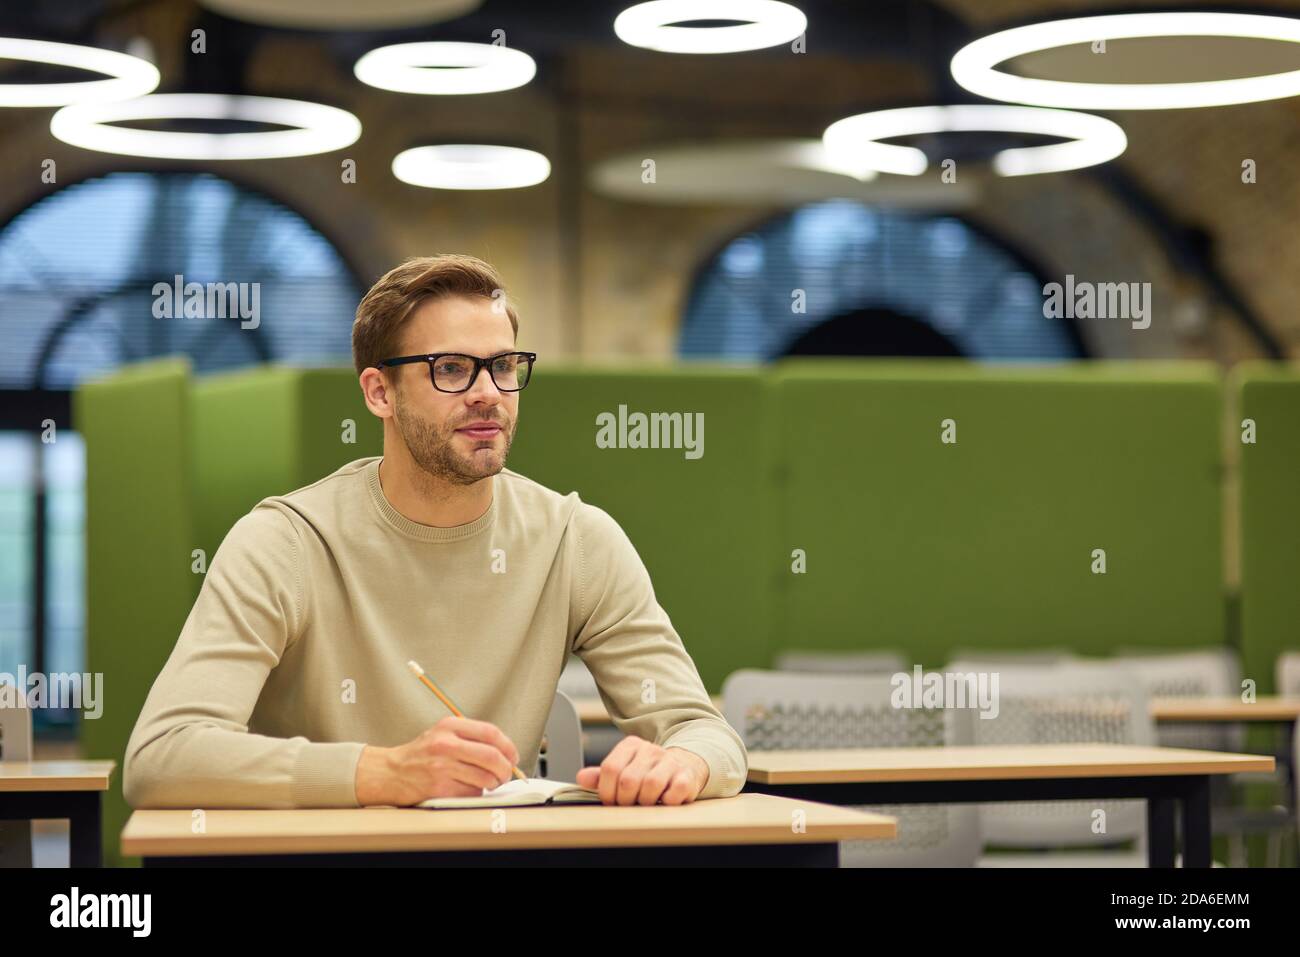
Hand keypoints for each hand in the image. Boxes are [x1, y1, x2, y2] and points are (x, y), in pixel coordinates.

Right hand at [355, 715, 519, 805]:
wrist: (390, 772)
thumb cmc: (420, 754)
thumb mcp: (443, 733)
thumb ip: (471, 737)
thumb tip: (505, 752)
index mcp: (449, 726)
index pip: (490, 732)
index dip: (508, 746)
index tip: (513, 757)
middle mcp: (446, 744)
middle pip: (491, 756)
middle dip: (505, 769)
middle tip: (506, 774)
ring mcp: (442, 766)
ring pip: (484, 777)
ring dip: (492, 783)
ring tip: (488, 782)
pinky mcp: (439, 787)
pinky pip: (470, 792)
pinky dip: (475, 792)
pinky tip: (467, 788)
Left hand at [576, 736, 708, 805]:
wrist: (683, 767)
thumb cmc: (648, 773)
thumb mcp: (623, 770)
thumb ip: (602, 776)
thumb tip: (581, 778)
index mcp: (631, 746)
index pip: (610, 768)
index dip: (607, 791)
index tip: (611, 801)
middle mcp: (650, 750)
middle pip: (628, 780)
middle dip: (625, 800)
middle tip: (629, 804)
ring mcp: (670, 761)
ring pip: (650, 785)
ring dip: (645, 801)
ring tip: (646, 802)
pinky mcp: (686, 775)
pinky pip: (673, 792)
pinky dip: (666, 801)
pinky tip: (664, 801)